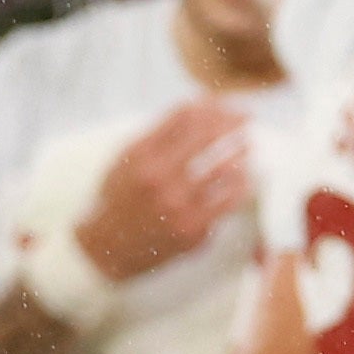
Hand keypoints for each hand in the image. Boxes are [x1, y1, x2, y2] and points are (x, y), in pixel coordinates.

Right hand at [74, 103, 254, 283]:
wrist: (105, 249)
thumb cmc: (120, 197)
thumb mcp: (128, 158)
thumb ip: (159, 133)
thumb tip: (199, 106)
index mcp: (142, 157)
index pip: (185, 117)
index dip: (210, 105)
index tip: (224, 103)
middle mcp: (159, 179)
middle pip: (207, 136)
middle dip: (232, 121)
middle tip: (247, 116)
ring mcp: (177, 206)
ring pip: (223, 168)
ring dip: (240, 151)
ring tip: (248, 145)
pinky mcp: (192, 230)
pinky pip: (228, 201)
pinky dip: (240, 184)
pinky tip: (245, 177)